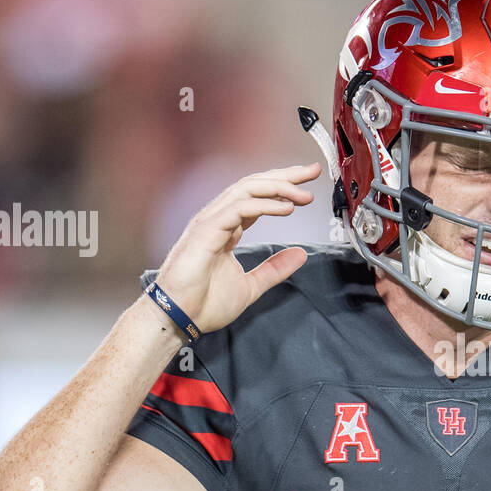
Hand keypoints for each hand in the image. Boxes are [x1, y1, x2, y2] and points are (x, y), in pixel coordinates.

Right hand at [154, 163, 320, 332]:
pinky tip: (286, 208)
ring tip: (304, 194)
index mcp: (228, 228)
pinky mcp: (206, 231)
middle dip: (284, 177)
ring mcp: (210, 223)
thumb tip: (300, 254)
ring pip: (246, 190)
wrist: (178, 318)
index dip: (283, 187)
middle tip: (312, 172)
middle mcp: (218, 219)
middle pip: (254, 186)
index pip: (257, 198)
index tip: (308, 185)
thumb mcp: (251, 286)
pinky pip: (238, 209)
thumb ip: (274, 269)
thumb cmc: (203, 304)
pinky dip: (264, 205)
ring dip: (278, 187)